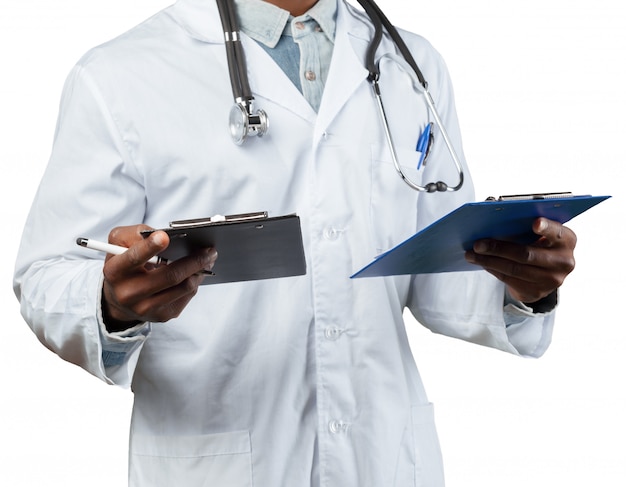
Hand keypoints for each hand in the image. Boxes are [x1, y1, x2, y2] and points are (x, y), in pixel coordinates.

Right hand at [102, 224, 216, 329]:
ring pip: (183, 287)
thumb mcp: (118, 243)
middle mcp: (128, 293)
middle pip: (169, 276)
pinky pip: (186, 296)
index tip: (165, 236)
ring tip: (208, 258)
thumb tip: (163, 235)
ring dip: (200, 271)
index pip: (134, 258)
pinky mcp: (162, 316)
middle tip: (210, 250)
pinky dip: (195, 281)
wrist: (119, 298)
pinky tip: (197, 272)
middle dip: (194, 261)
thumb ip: (135, 233)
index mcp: (116, 271)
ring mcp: (146, 308)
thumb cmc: (123, 263)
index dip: (150, 247)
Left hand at [465, 218, 575, 303]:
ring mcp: (551, 280)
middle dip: (498, 248)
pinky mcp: (537, 292)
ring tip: (472, 254)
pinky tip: (482, 263)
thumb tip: (494, 218)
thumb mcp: (540, 233)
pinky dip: (492, 269)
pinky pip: (509, 280)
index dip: (546, 228)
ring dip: (488, 261)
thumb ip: (526, 224)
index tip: (534, 222)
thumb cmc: (538, 244)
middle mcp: (564, 261)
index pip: (557, 233)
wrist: (545, 273)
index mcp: (567, 240)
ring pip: (514, 269)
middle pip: (526, 254)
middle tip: (478, 244)